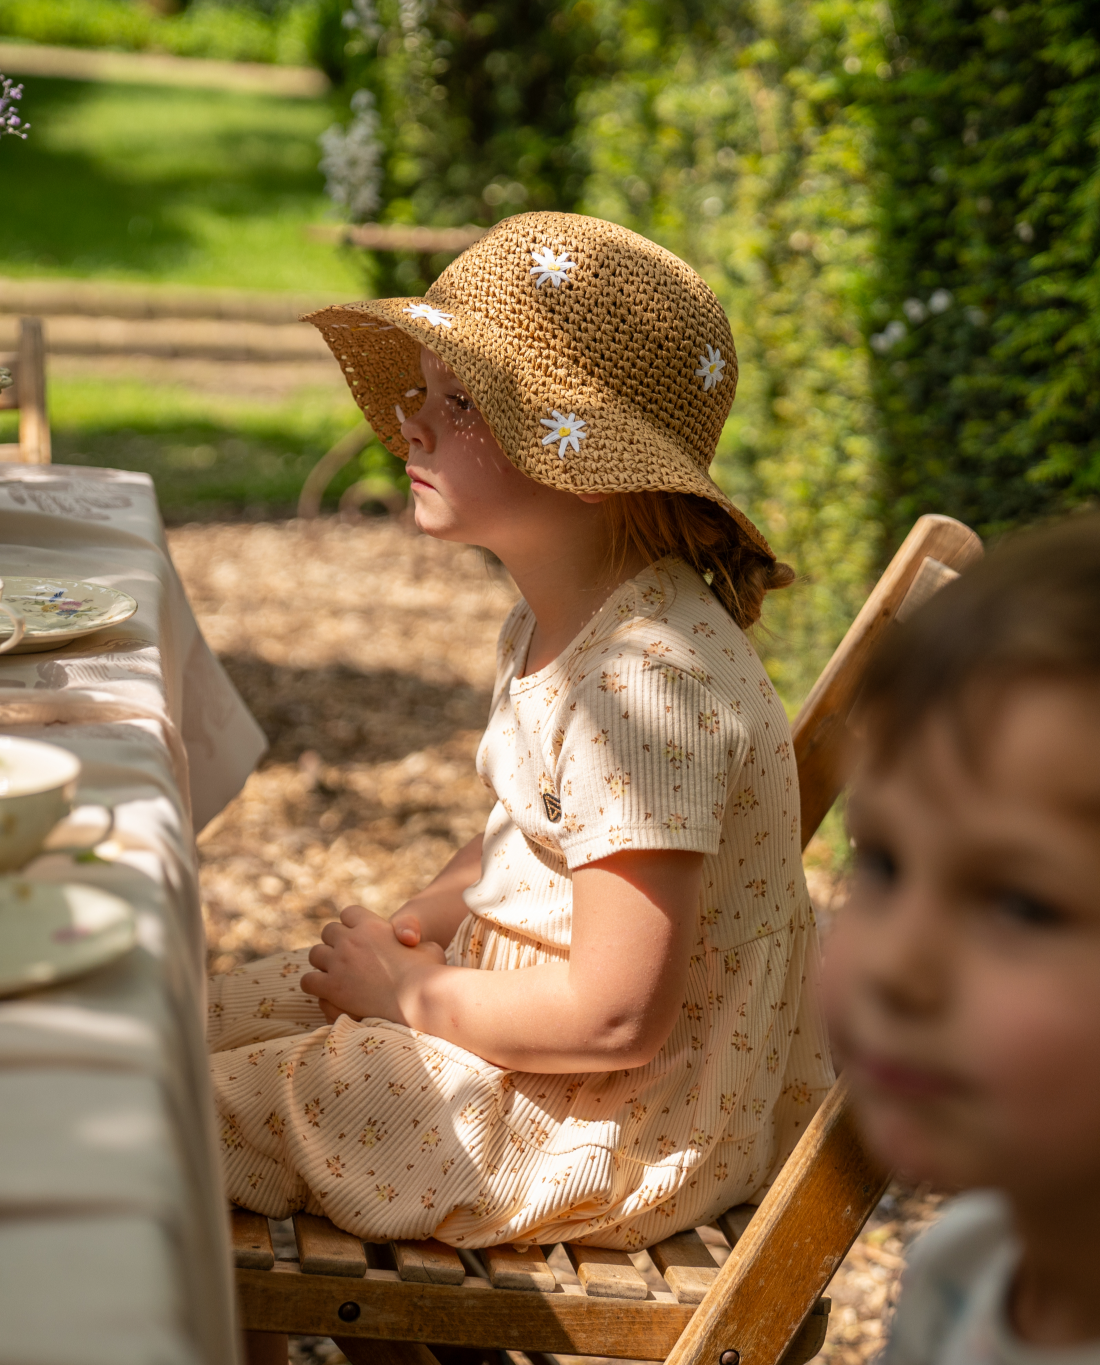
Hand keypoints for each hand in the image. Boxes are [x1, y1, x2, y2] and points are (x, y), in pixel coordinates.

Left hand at [300, 905, 445, 1024]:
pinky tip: (324, 992)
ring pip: (315, 954)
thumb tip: (410, 939)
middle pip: (328, 931)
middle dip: (334, 942)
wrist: (418, 997)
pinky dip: (314, 984)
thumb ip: (416, 939)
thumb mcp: (429, 947)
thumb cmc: (430, 974)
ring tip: (331, 974)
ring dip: (322, 962)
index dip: (351, 924)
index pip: (349, 913)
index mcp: (373, 926)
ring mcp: (339, 963)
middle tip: (342, 957)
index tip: (356, 935)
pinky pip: (309, 980)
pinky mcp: (332, 987)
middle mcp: (351, 940)